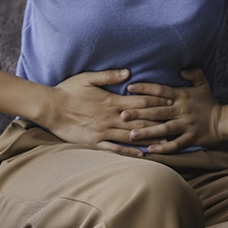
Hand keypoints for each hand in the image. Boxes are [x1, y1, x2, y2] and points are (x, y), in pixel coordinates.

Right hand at [44, 69, 171, 157]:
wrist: (51, 108)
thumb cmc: (69, 90)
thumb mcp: (88, 78)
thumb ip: (109, 76)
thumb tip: (128, 73)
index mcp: (111, 101)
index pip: (139, 102)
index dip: (156, 102)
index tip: (171, 102)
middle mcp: (111, 118)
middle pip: (139, 120)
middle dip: (158, 122)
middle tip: (176, 124)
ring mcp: (103, 131)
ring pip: (130, 136)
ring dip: (149, 138)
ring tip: (166, 141)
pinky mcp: (95, 142)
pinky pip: (116, 148)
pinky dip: (130, 151)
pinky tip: (142, 154)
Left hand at [121, 67, 222, 153]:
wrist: (223, 122)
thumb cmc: (208, 103)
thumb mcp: (203, 84)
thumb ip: (193, 73)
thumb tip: (181, 68)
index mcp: (181, 95)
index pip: (160, 90)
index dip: (145, 88)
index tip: (129, 88)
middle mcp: (181, 110)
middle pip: (157, 111)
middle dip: (139, 113)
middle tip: (122, 114)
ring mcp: (186, 125)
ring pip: (163, 129)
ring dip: (147, 132)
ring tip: (131, 134)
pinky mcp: (191, 138)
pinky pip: (175, 144)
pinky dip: (163, 148)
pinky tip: (150, 150)